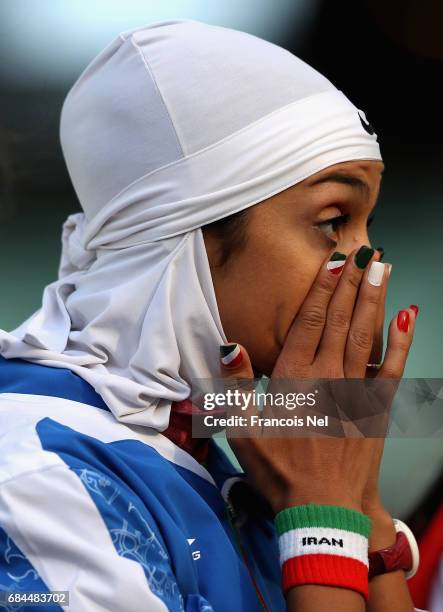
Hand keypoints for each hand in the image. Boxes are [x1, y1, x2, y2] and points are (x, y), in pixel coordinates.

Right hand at [220, 247, 416, 515]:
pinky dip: (402, 339)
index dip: (323, 287)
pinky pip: (393, 366)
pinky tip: (408, 316)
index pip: (310, 321)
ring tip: (383, 268)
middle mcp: (329, 376)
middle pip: (341, 319)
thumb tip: (230, 345)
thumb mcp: (243, 431)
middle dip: (353, 282)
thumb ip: (235, 386)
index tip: (336, 260)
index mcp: (295, 378)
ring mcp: (357, 390)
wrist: (323, 510)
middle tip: (365, 250)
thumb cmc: (279, 470)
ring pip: (367, 334)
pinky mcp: (377, 406)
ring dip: (376, 298)